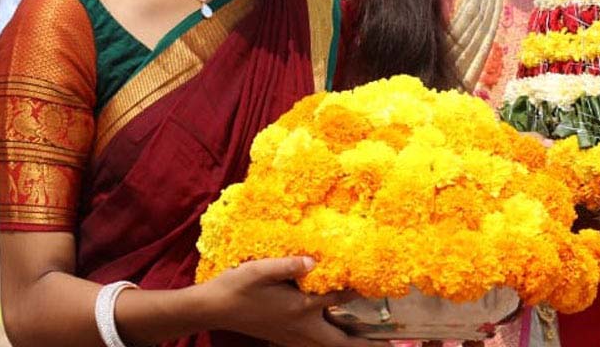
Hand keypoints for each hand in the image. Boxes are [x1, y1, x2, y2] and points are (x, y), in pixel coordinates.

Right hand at [198, 256, 380, 346]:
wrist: (212, 308)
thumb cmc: (236, 286)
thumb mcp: (260, 270)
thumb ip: (287, 265)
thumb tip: (314, 260)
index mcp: (300, 308)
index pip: (339, 299)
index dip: (360, 291)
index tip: (379, 285)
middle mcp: (300, 327)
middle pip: (339, 341)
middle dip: (363, 345)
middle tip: (388, 346)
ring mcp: (292, 335)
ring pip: (328, 345)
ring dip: (348, 344)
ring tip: (369, 344)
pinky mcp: (285, 337)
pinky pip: (315, 343)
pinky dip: (331, 341)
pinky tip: (336, 335)